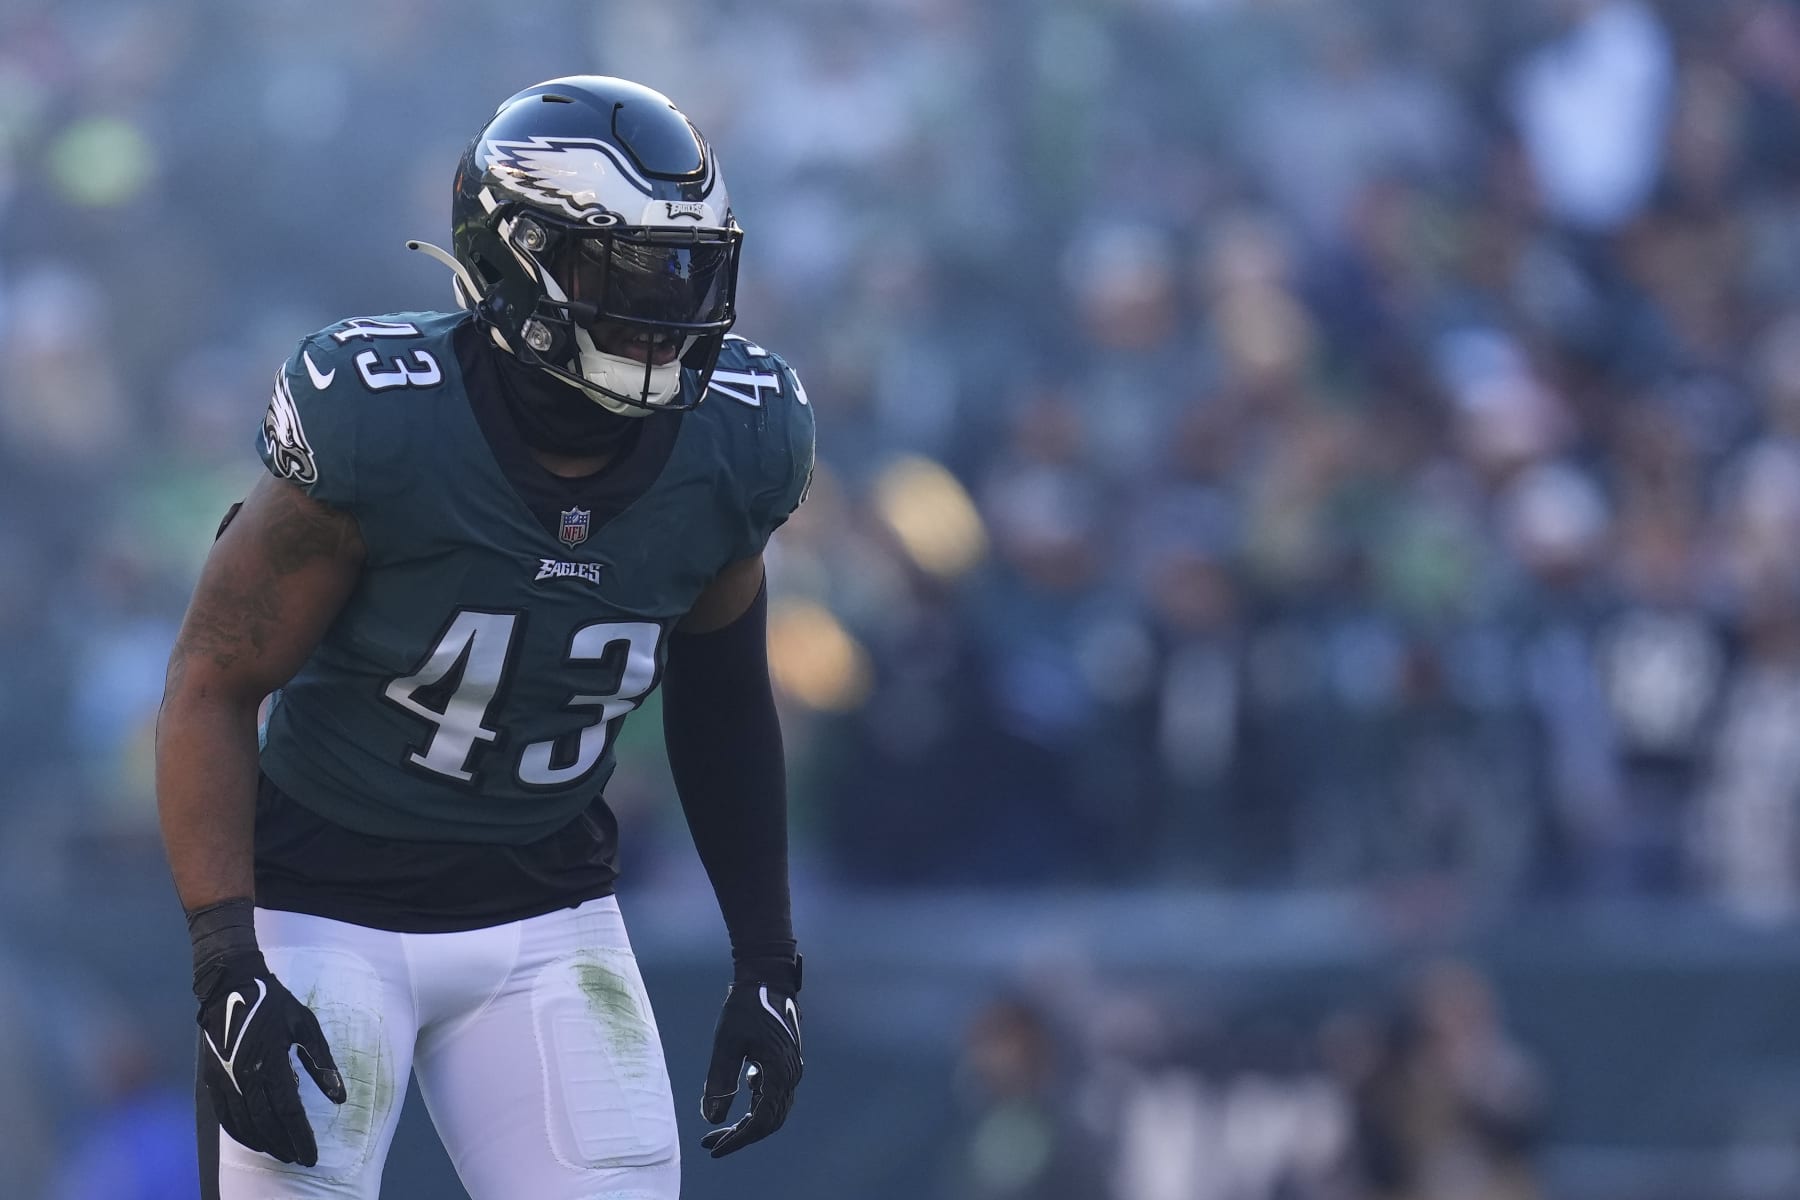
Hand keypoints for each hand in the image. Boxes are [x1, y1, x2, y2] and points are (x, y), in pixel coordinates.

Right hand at [196, 951, 345, 1165]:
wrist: (230, 988)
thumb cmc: (275, 1005)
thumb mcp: (306, 1026)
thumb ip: (322, 1063)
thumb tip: (340, 1097)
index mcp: (270, 1062)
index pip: (289, 1111)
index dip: (301, 1136)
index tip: (313, 1155)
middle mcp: (245, 1076)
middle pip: (266, 1123)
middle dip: (285, 1145)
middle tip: (300, 1159)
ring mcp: (225, 1080)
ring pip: (244, 1124)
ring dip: (264, 1142)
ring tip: (282, 1152)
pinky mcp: (212, 1080)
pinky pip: (225, 1116)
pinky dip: (240, 1133)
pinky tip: (254, 1139)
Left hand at [700, 971, 802, 1156]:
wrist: (767, 980)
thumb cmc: (745, 1009)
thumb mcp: (726, 1045)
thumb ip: (719, 1082)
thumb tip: (712, 1119)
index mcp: (779, 1073)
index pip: (761, 1122)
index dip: (738, 1140)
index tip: (713, 1149)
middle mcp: (790, 1076)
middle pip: (769, 1122)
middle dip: (740, 1136)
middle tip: (710, 1143)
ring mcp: (790, 1070)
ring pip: (772, 1111)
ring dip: (747, 1124)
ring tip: (718, 1130)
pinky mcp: (785, 1064)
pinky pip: (773, 1096)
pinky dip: (755, 1107)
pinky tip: (736, 1100)